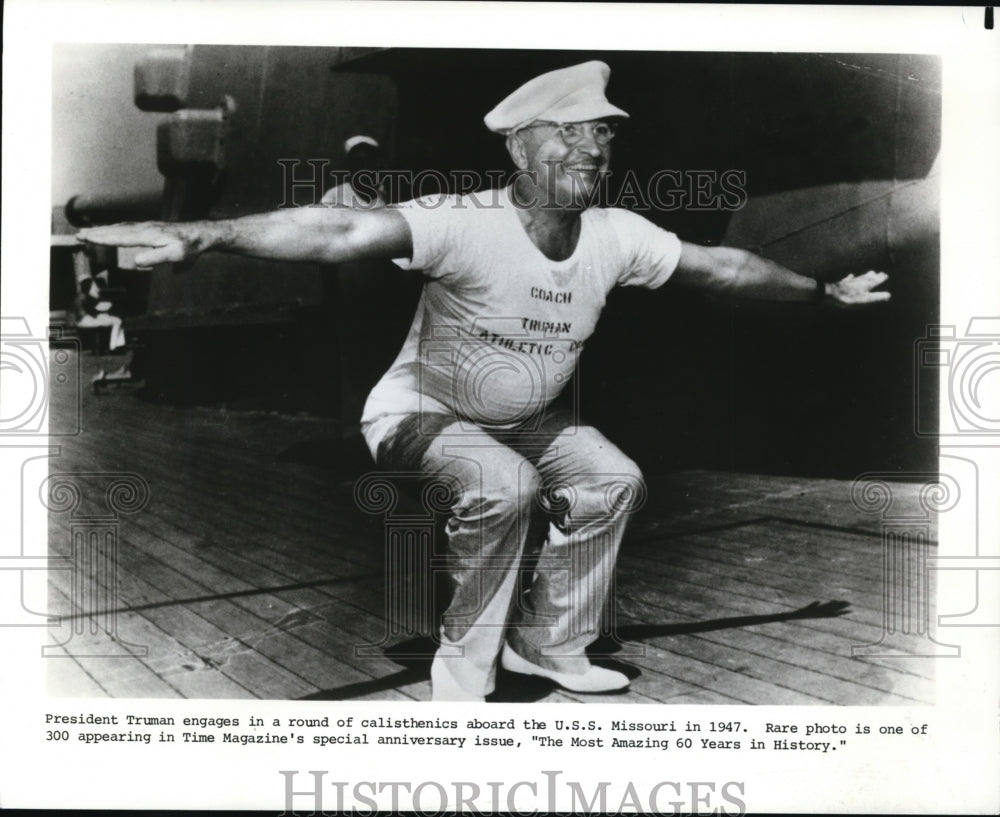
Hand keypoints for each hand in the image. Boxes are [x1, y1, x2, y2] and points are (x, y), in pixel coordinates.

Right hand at [76, 221, 207, 266]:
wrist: (199, 234)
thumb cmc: (188, 247)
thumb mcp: (175, 255)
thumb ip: (156, 258)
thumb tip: (136, 262)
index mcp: (147, 235)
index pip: (120, 237)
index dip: (102, 238)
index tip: (86, 238)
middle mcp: (144, 228)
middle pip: (116, 230)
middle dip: (96, 233)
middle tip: (77, 235)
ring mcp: (146, 226)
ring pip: (120, 226)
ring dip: (103, 229)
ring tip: (87, 232)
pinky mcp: (149, 227)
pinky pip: (127, 226)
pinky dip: (114, 227)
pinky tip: (110, 229)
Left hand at [826, 270, 890, 305]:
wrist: (831, 293)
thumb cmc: (848, 297)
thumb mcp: (864, 299)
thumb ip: (876, 297)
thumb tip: (889, 295)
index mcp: (865, 285)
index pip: (875, 281)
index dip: (880, 279)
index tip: (885, 275)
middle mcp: (859, 282)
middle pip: (868, 278)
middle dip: (875, 276)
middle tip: (880, 273)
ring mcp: (850, 282)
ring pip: (860, 277)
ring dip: (866, 275)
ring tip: (871, 272)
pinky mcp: (842, 283)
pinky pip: (848, 279)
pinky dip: (851, 277)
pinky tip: (851, 275)